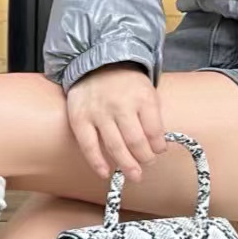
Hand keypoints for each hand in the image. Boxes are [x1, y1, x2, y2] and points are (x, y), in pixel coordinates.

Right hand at [66, 62, 167, 183]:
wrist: (95, 63)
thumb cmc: (125, 83)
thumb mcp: (146, 91)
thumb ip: (152, 116)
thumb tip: (157, 147)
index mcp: (141, 97)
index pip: (154, 130)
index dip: (158, 146)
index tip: (158, 151)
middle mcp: (120, 105)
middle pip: (136, 141)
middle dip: (144, 158)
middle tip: (147, 165)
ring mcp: (98, 112)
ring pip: (115, 146)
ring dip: (126, 165)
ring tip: (134, 175)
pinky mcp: (79, 119)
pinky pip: (89, 146)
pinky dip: (97, 162)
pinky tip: (106, 173)